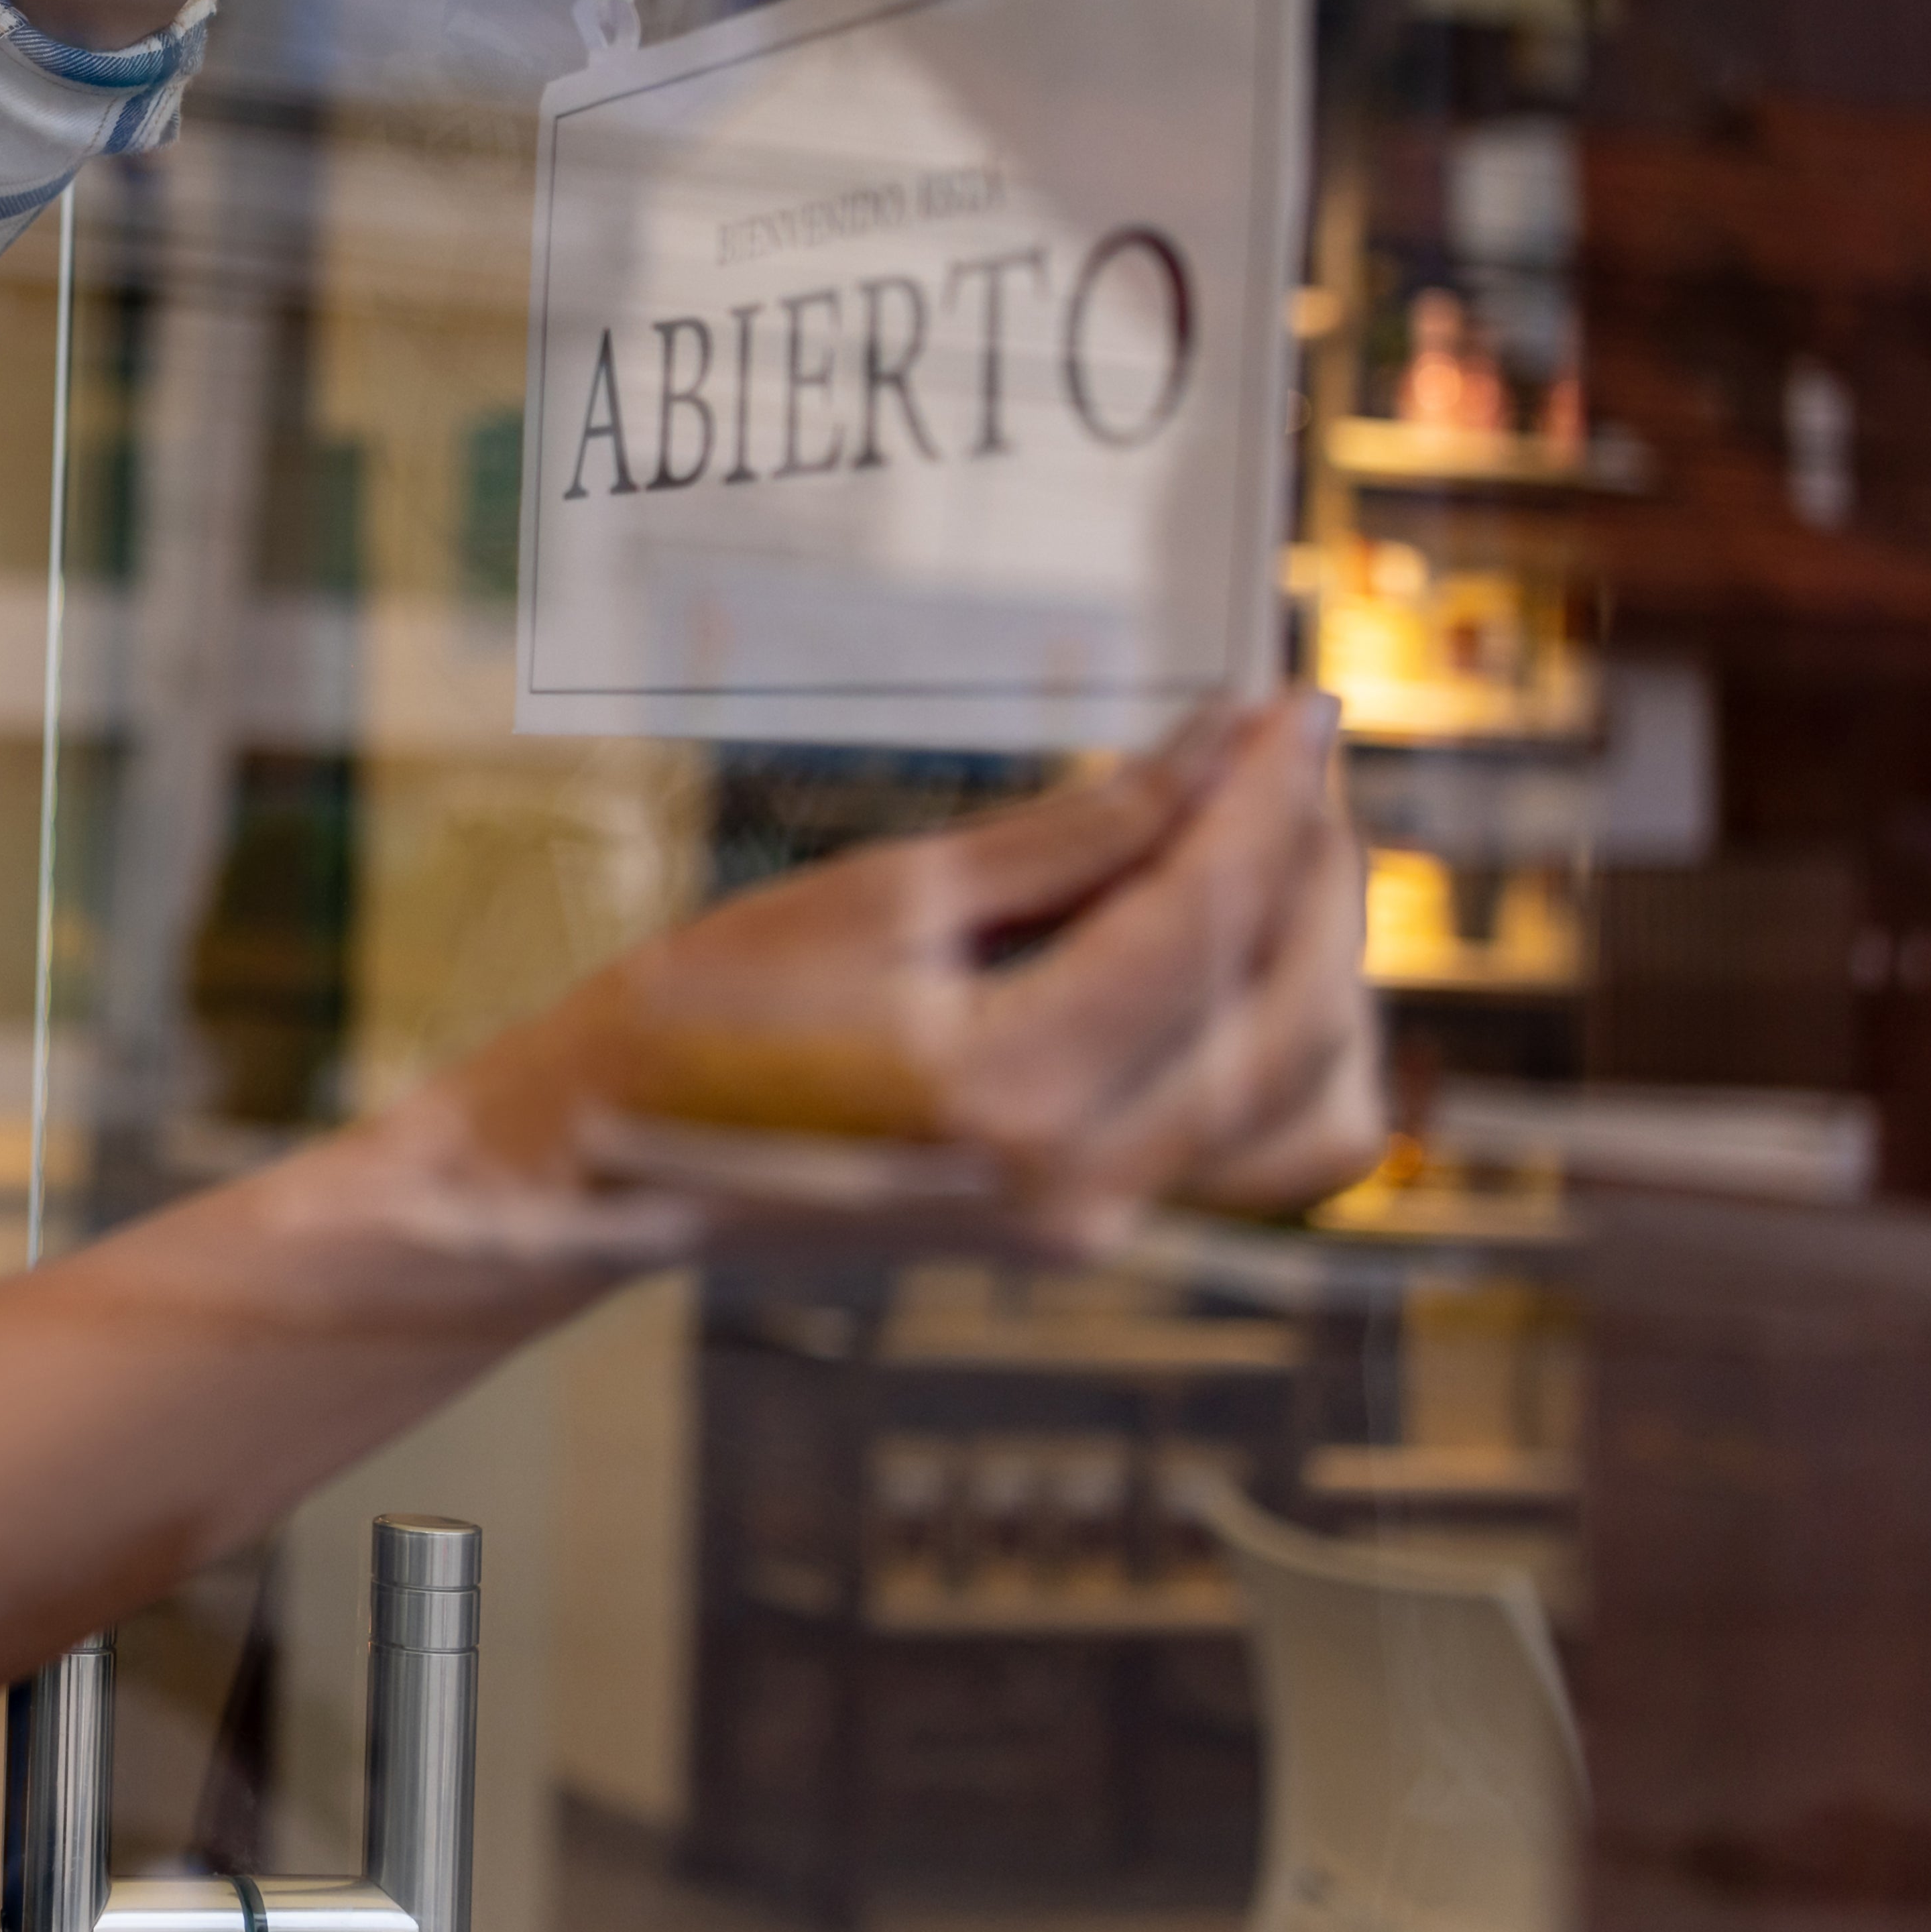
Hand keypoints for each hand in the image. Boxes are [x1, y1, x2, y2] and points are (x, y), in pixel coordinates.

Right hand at [488, 694, 1388, 1252]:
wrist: (612, 1164)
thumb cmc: (704, 1016)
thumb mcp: (886, 894)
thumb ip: (1075, 830)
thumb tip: (1218, 742)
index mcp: (1009, 1093)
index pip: (1202, 924)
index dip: (1263, 798)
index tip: (1297, 703)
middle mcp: (1080, 1185)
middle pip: (1285, 1010)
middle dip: (1307, 862)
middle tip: (1286, 750)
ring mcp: (1095, 1226)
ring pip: (1306, 1095)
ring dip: (1318, 959)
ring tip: (1272, 841)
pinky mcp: (1092, 1229)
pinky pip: (1262, 1153)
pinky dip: (1289, 1049)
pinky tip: (1251, 958)